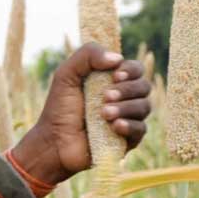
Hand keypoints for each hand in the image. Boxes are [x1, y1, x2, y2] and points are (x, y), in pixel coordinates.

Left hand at [14, 43, 151, 183]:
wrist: (54, 142)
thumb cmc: (59, 108)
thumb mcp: (67, 74)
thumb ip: (88, 55)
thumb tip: (118, 58)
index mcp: (112, 81)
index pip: (135, 69)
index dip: (130, 70)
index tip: (115, 76)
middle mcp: (123, 99)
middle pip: (144, 86)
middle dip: (127, 89)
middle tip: (105, 97)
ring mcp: (127, 119)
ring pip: (144, 107)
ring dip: (125, 108)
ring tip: (103, 114)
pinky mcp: (127, 140)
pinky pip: (141, 129)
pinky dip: (129, 125)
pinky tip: (113, 126)